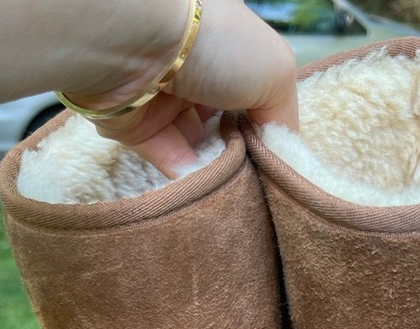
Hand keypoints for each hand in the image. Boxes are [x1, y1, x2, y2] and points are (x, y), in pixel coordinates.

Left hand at [62, 0, 297, 176]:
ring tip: (237, 191)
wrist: (138, 43)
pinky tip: (212, 194)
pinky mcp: (137, 129)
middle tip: (259, 180)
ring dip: (218, 169)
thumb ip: (282, 117)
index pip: (252, 93)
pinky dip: (191, 179)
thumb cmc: (218, 46)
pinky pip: (170, 161)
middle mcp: (196, 70)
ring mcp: (165, 100)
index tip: (277, 156)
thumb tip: (276, 151)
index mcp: (228, 46)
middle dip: (243, 152)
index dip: (265, 125)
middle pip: (225, 123)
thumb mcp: (276, 73)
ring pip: (198, 145)